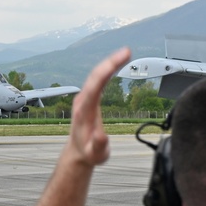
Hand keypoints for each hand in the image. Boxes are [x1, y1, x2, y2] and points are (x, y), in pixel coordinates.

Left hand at [67, 48, 131, 167]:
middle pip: (95, 75)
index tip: (122, 59)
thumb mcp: (96, 154)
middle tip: (127, 51)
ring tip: (125, 54)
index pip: (96, 84)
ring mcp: (83, 98)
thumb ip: (98, 144)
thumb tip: (101, 134)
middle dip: (111, 61)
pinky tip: (115, 64)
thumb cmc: (88, 152)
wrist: (78, 153)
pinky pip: (97, 80)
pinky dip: (107, 70)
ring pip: (95, 75)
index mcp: (84, 110)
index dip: (109, 69)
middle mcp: (82, 101)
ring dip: (109, 63)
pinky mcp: (87, 98)